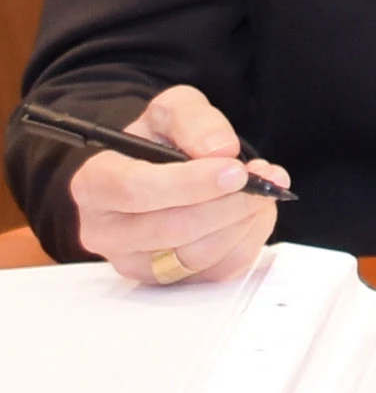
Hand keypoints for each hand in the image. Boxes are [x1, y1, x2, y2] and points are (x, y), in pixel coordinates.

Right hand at [68, 86, 287, 285]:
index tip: (234, 170)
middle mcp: (105, 231)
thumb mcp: (172, 111)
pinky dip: (247, 240)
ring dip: (242, 221)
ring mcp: (134, 263)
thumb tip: (220, 150)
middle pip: (171, 228)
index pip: (134, 190)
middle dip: (227, 204)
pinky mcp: (168, 282)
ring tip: (263, 190)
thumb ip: (194, 119)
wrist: (158, 171)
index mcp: (95, 184)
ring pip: (197, 255)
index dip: (189, 183)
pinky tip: (255, 213)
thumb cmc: (159, 142)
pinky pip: (217, 271)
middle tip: (260, 180)